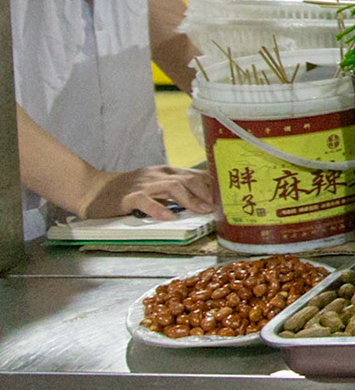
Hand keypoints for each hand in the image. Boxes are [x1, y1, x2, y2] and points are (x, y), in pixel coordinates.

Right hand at [83, 165, 215, 220]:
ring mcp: (143, 184)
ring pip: (172, 187)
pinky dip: (157, 209)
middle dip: (207, 193)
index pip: (196, 175)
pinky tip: (167, 217)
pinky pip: (145, 201)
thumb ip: (176, 189)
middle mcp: (157, 175)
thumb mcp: (155, 185)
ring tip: (202, 211)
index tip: (228, 197)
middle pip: (188, 179)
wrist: (92, 189)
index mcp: (166, 172)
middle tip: (220, 207)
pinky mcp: (127, 196)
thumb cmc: (127, 190)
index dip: (213, 186)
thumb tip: (204, 200)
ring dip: (190, 200)